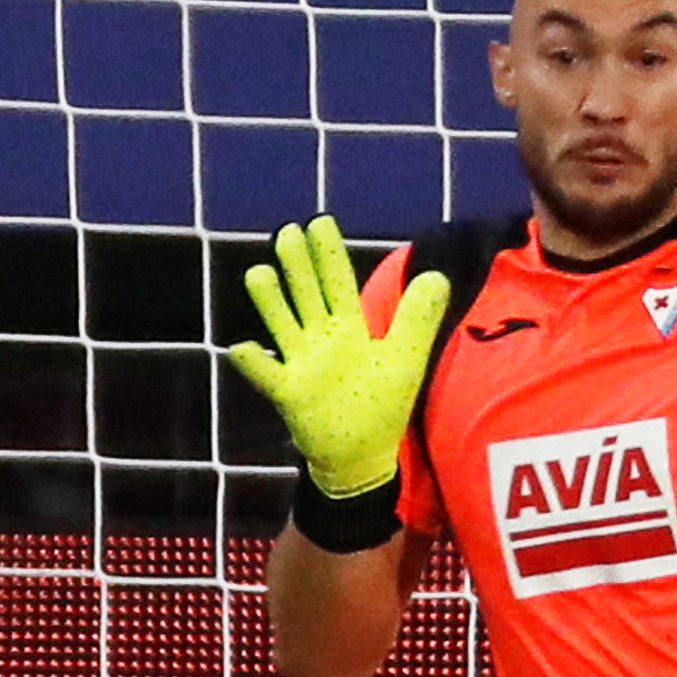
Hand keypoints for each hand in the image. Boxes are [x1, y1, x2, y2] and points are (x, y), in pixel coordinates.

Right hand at [220, 215, 449, 496]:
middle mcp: (320, 340)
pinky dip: (253, 363)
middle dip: (298, 266)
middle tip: (287, 232)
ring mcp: (301, 365)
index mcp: (347, 328)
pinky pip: (268, 375)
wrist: (361, 454)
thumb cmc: (380, 404)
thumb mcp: (406, 357)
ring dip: (271, 302)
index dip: (328, 254)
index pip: (337, 283)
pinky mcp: (290, 393)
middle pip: (306, 296)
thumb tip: (436, 274)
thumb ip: (417, 318)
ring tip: (258, 273)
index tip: (319, 222)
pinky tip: (240, 346)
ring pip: (284, 326)